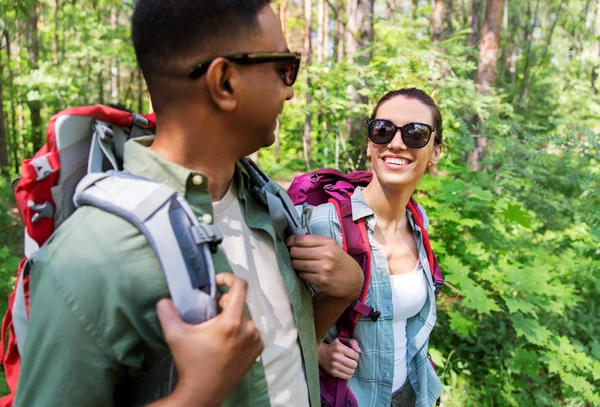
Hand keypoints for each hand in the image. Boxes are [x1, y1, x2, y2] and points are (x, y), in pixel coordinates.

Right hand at [149, 273, 262, 406]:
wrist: (203, 392)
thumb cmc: (191, 363)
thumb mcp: (175, 335)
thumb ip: (167, 313)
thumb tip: (164, 299)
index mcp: (231, 322)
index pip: (240, 287)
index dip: (228, 278)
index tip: (217, 282)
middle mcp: (248, 329)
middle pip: (239, 303)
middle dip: (224, 304)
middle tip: (210, 315)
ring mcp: (255, 340)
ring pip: (245, 317)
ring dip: (232, 318)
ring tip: (217, 331)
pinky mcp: (257, 350)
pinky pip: (250, 330)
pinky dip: (240, 330)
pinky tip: (226, 341)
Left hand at [287, 234, 363, 298]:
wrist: (353, 280)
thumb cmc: (339, 261)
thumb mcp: (332, 247)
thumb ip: (315, 242)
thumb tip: (291, 241)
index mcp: (328, 242)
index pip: (301, 239)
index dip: (290, 241)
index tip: (287, 244)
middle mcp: (326, 254)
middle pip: (296, 251)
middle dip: (292, 254)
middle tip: (294, 256)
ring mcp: (324, 268)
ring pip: (297, 264)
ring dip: (296, 265)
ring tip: (300, 265)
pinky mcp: (321, 280)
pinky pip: (302, 275)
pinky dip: (302, 274)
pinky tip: (307, 273)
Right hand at [318, 338, 360, 379]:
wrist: (320, 354)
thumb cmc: (334, 347)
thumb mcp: (342, 340)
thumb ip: (353, 342)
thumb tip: (359, 351)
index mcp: (339, 348)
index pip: (355, 356)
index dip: (356, 356)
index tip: (353, 356)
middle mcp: (336, 357)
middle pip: (354, 364)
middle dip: (354, 363)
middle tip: (351, 361)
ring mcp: (334, 365)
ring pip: (351, 371)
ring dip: (352, 369)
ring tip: (349, 366)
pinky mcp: (333, 372)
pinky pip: (347, 377)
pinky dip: (348, 374)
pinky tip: (346, 370)